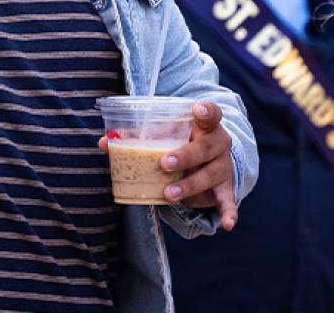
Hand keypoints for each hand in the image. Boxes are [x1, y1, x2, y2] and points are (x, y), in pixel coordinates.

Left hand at [98, 101, 238, 230]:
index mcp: (205, 125)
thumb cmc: (185, 142)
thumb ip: (140, 137)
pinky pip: (227, 200)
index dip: (205, 110)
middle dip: (185, 156)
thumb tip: (104, 142)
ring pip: (210, 174)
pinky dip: (228, 211)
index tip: (198, 109)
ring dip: (189, 185)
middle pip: (205, 147)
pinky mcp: (224, 187)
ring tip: (168, 193)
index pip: (211, 113)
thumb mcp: (170, 135)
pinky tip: (228, 224)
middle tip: (164, 163)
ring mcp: (223, 165)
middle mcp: (218, 143)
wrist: (214, 157)